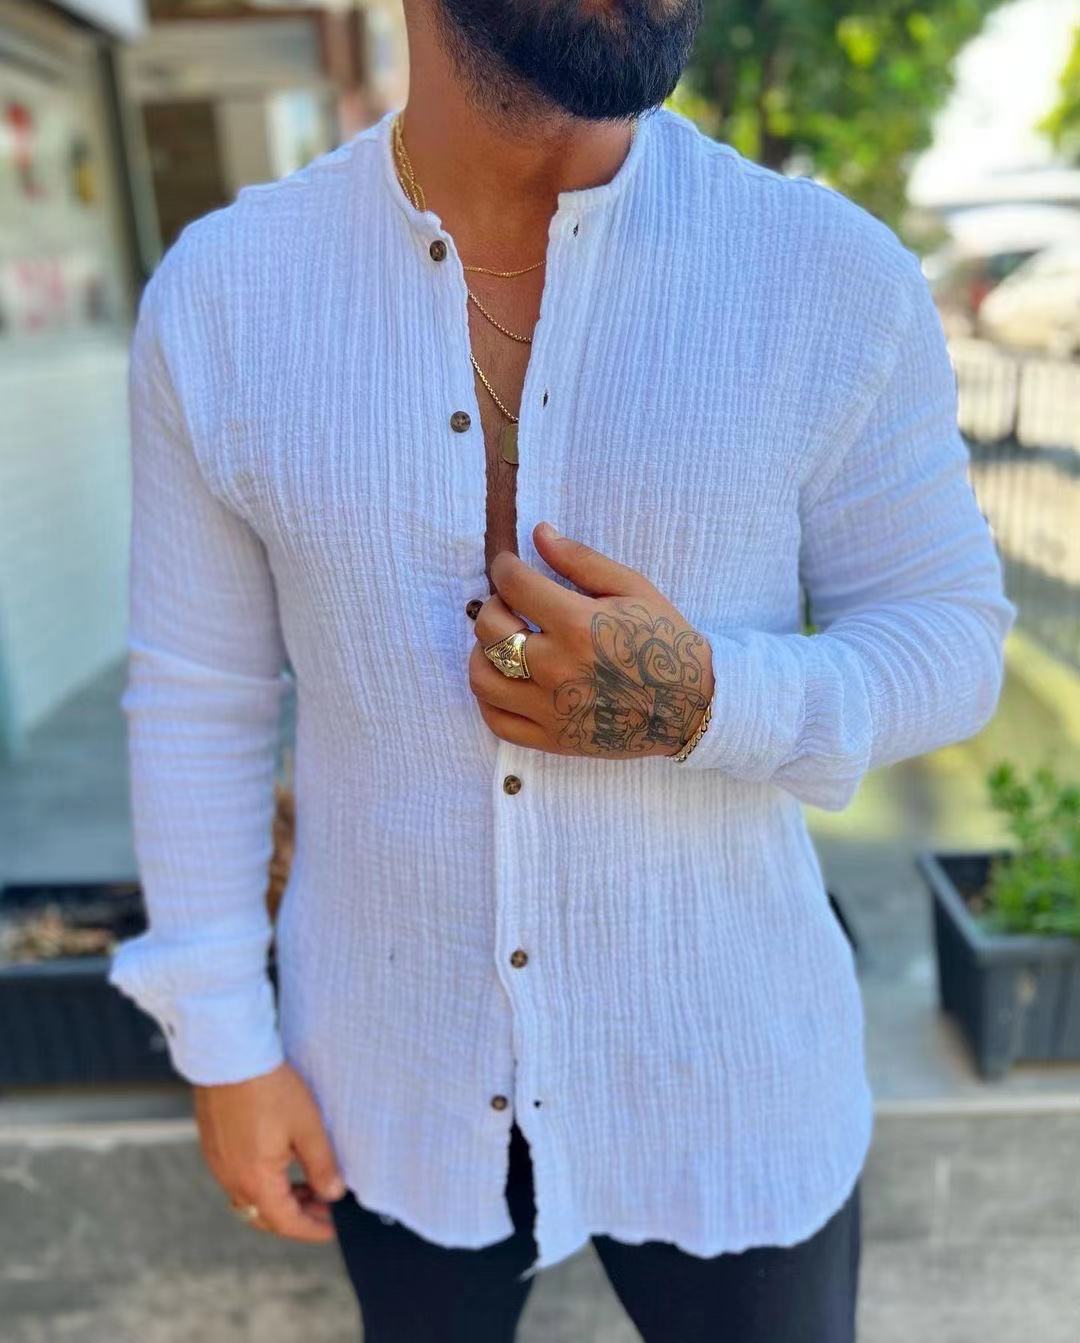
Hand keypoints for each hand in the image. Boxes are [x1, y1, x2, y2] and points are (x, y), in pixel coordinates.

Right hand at [193, 1061, 344, 1241]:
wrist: (230, 1055)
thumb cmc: (269, 1087)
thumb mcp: (307, 1127)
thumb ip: (322, 1165)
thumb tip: (333, 1193)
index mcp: (255, 1180)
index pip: (285, 1222)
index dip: (312, 1229)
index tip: (332, 1228)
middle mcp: (231, 1178)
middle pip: (264, 1215)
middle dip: (296, 1216)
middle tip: (324, 1206)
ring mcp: (218, 1163)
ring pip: (250, 1197)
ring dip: (279, 1198)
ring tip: (308, 1184)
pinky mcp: (213, 1145)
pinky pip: (238, 1177)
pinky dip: (262, 1181)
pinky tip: (282, 1162)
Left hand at [469, 521, 714, 759]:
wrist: (691, 706)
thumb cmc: (664, 641)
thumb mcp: (632, 588)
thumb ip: (581, 559)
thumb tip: (539, 532)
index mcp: (577, 624)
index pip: (514, 585)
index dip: (503, 567)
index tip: (507, 566)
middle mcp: (557, 667)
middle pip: (490, 630)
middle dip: (493, 606)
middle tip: (510, 603)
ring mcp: (551, 708)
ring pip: (482, 678)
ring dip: (482, 652)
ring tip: (502, 643)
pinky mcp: (552, 739)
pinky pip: (496, 720)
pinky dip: (488, 698)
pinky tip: (504, 681)